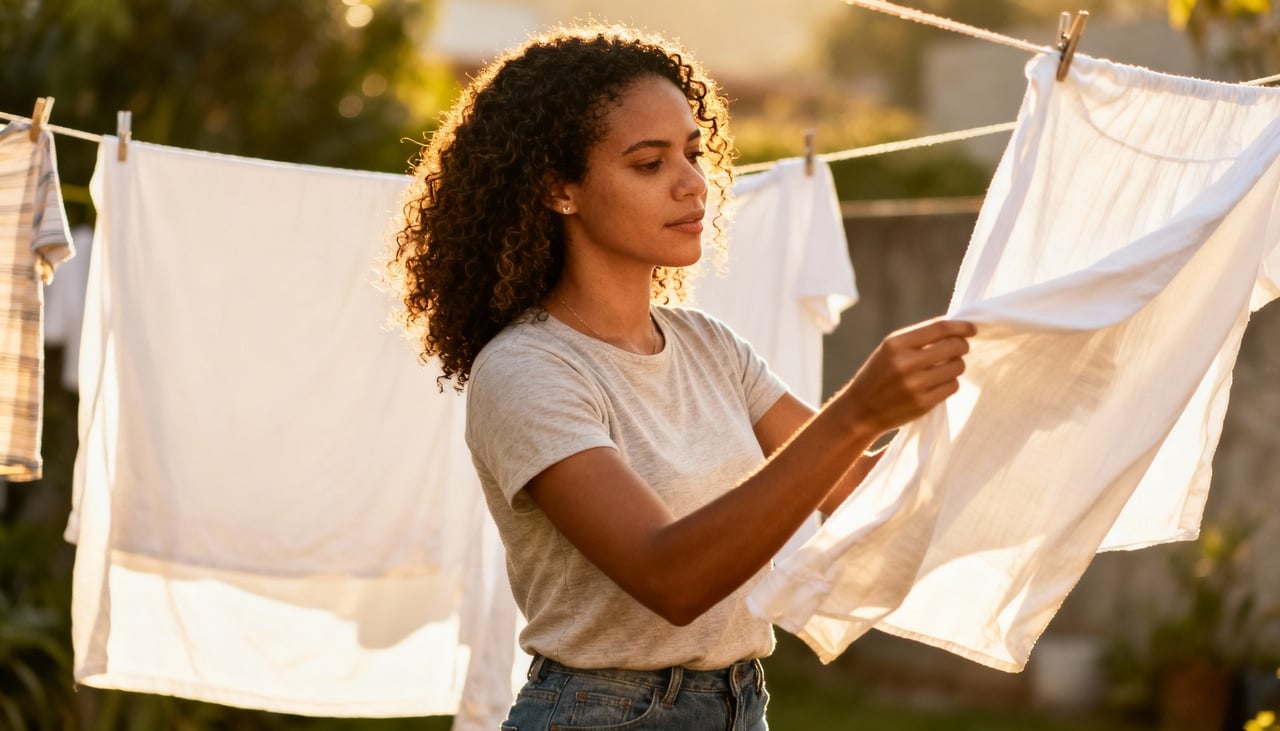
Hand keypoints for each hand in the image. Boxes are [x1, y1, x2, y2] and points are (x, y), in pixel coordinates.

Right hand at [839, 318, 975, 436]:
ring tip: (945, 368)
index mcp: (896, 344)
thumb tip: (956, 328)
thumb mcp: (890, 350)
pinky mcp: (923, 403)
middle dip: (962, 346)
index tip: (972, 328)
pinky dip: (950, 382)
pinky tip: (939, 383)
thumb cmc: (879, 374)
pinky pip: (953, 386)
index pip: (940, 328)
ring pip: (957, 367)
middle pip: (953, 346)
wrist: (861, 410)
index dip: (961, 327)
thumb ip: (919, 338)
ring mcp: (915, 385)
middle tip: (960, 348)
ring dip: (957, 365)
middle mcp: (905, 363)